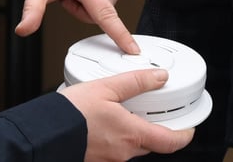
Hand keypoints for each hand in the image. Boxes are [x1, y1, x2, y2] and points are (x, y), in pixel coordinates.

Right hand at [60, 68, 194, 160]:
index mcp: (131, 134)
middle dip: (155, 129)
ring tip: (121, 112)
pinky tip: (103, 122)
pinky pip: (114, 149)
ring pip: (131, 146)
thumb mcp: (106, 88)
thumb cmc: (70, 114)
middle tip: (152, 112)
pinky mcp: (96, 160)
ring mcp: (110, 159)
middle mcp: (123, 152)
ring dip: (132, 132)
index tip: (189, 127)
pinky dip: (115, 136)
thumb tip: (159, 78)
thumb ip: (135, 82)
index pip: (171, 142)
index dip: (184, 135)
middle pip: (151, 143)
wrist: (43, 133)